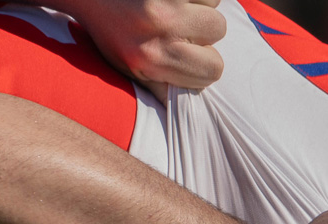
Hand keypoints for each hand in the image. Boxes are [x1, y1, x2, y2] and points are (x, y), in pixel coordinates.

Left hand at [57, 0, 226, 101]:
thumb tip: (186, 109)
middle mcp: (159, 26)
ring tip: (173, 9)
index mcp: (152, 57)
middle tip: (179, 25)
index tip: (188, 52)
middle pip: (218, 30)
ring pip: (213, 4)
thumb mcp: (129, 68)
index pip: (212, 69)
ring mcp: (164, 0)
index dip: (203, 60)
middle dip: (203, 28)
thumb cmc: (109, 32)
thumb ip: (160, 87)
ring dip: (200, 6)